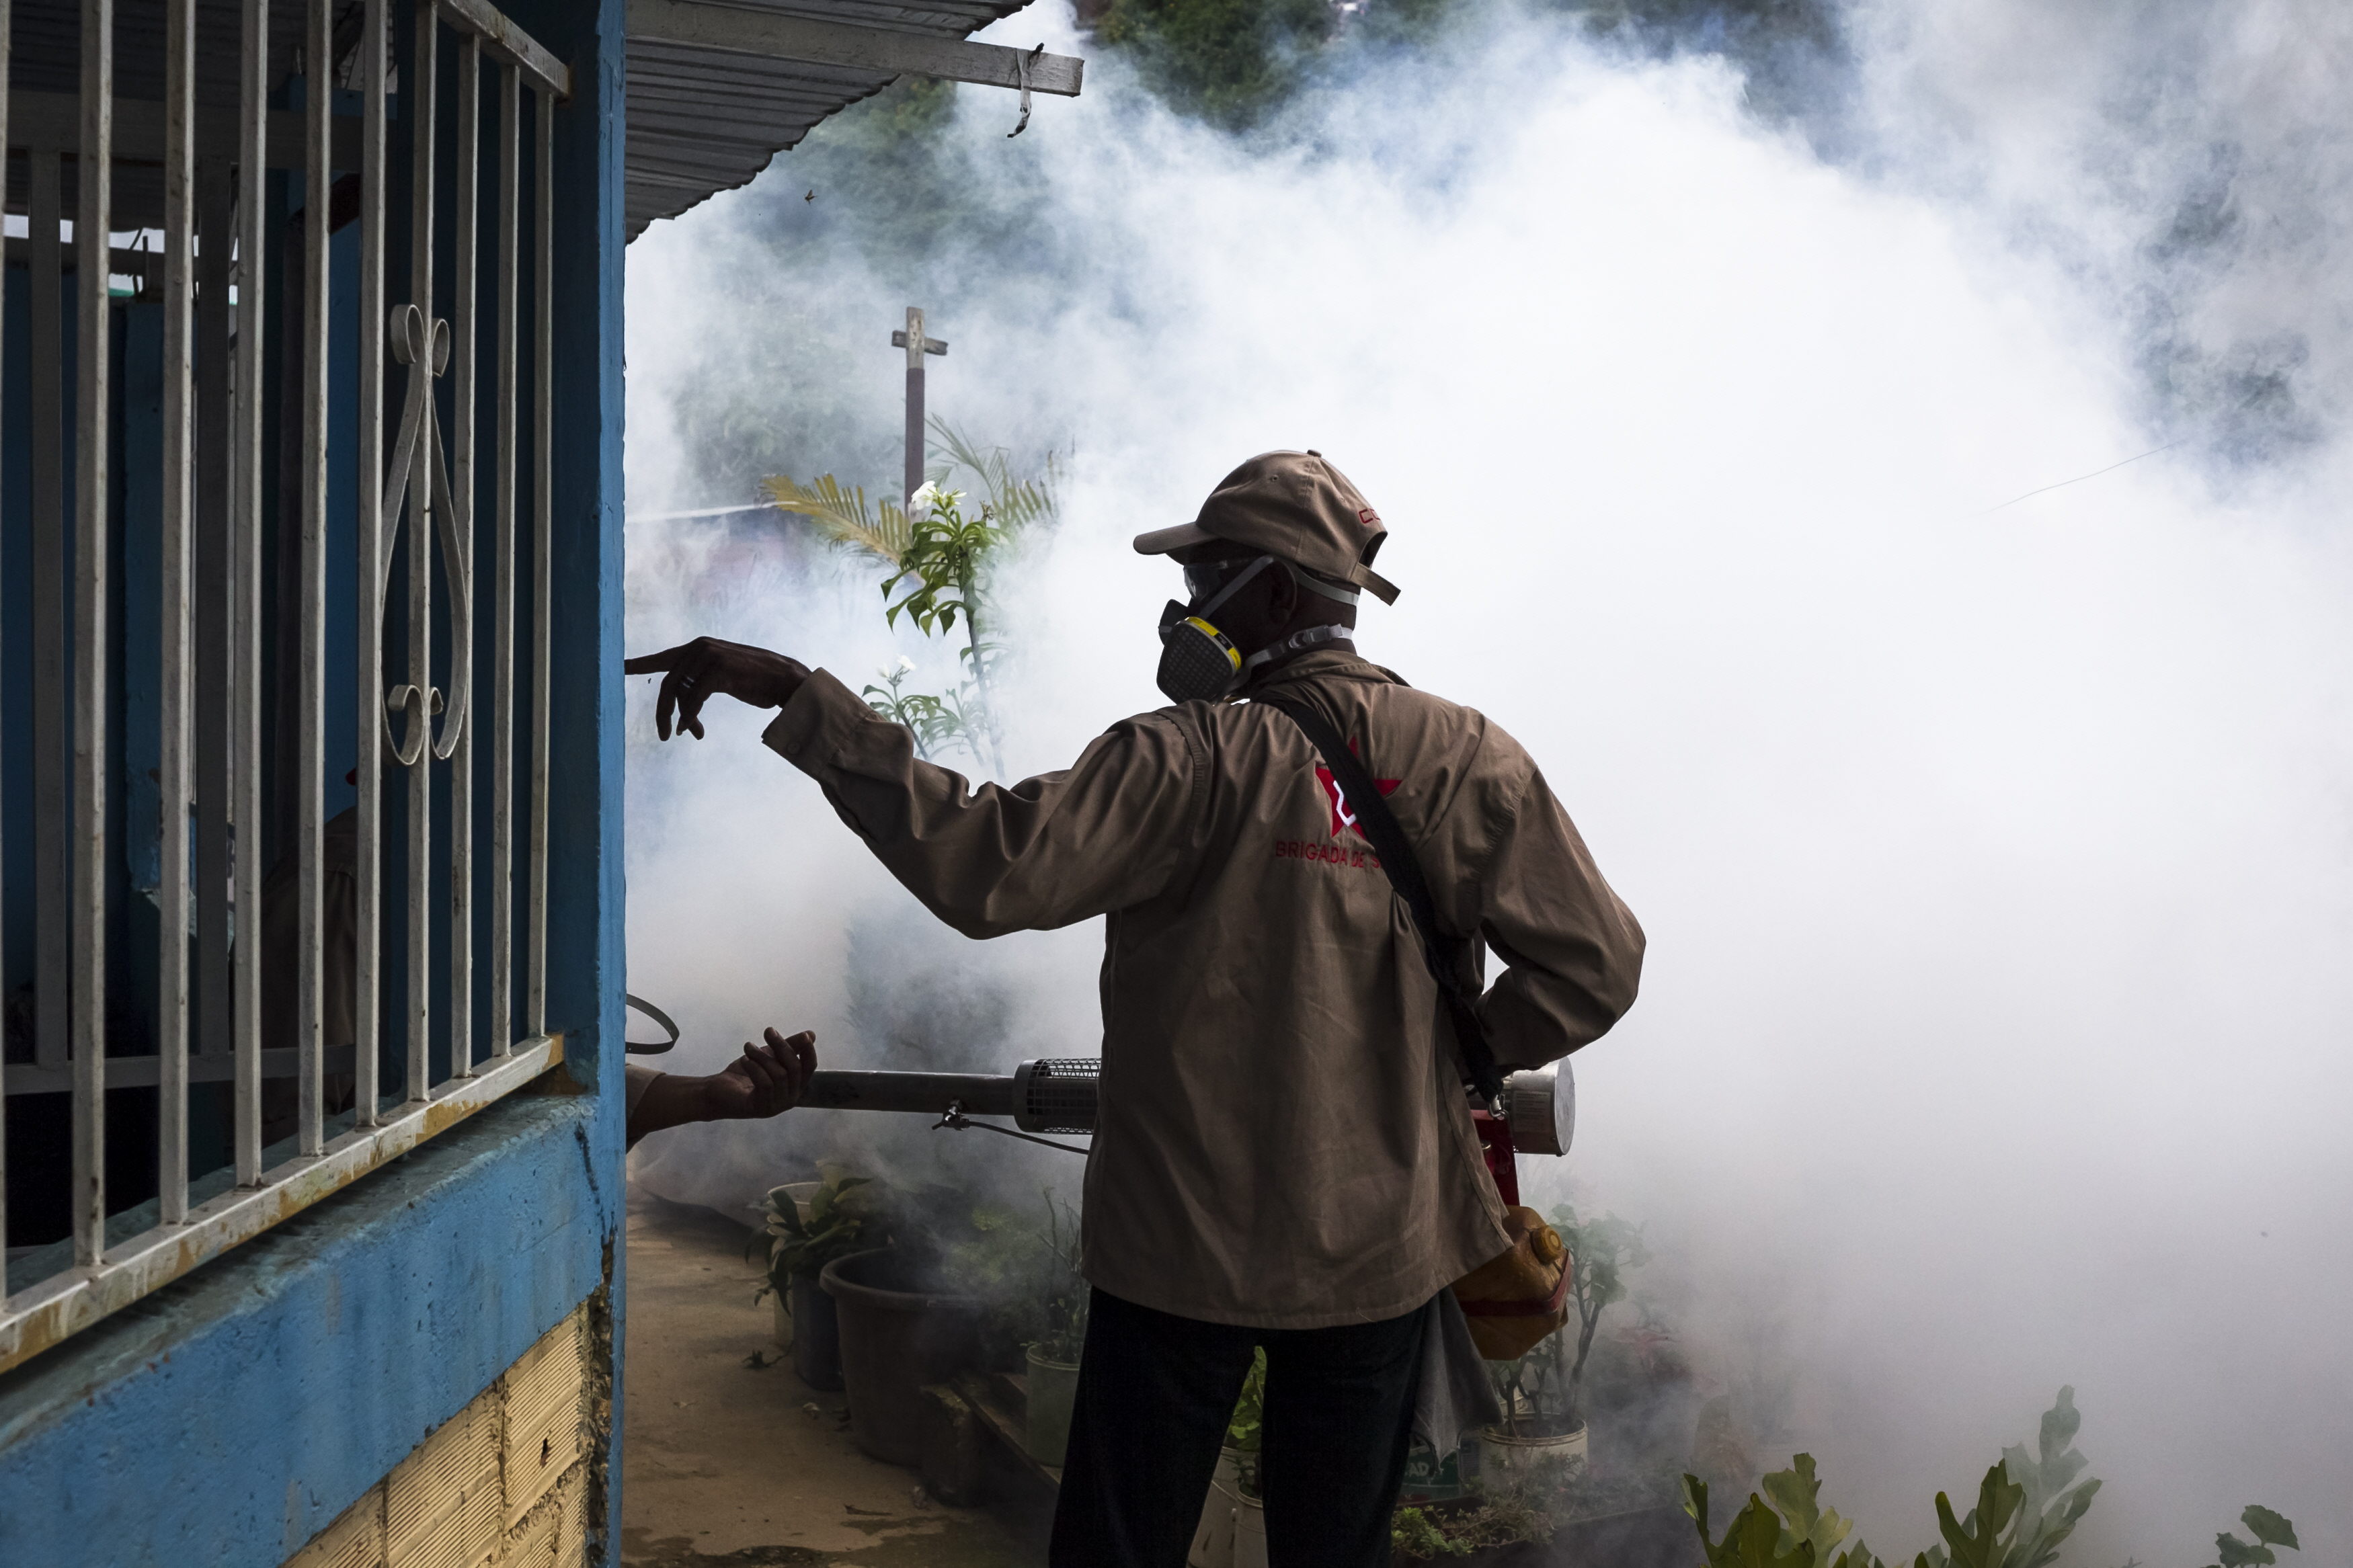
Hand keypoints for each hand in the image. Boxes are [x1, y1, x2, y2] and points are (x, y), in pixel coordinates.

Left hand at [624, 637, 810, 739]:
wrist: (786, 680)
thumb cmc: (756, 683)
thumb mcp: (723, 677)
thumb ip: (700, 681)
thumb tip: (681, 704)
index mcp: (699, 647)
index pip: (663, 657)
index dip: (640, 664)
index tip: (618, 667)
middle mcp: (700, 647)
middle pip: (668, 682)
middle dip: (663, 711)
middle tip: (663, 734)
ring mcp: (709, 656)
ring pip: (680, 692)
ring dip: (682, 717)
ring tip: (688, 732)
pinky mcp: (719, 669)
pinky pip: (694, 699)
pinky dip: (690, 717)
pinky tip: (691, 729)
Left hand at [696, 1027, 816, 1120]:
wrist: (716, 1092)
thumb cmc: (744, 1074)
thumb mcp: (769, 1056)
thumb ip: (789, 1046)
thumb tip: (811, 1034)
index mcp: (794, 1086)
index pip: (809, 1067)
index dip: (809, 1050)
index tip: (803, 1035)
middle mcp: (790, 1098)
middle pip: (795, 1068)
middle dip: (782, 1046)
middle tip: (768, 1031)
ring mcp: (777, 1106)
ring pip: (779, 1074)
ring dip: (762, 1056)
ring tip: (748, 1047)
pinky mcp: (762, 1108)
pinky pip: (765, 1084)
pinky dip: (755, 1067)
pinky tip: (745, 1059)